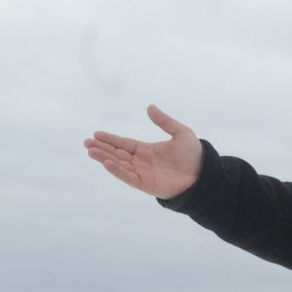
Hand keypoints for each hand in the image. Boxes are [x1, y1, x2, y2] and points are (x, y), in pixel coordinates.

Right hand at [83, 104, 202, 198]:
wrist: (205, 175)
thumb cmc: (195, 156)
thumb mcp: (180, 133)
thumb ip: (164, 121)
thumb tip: (150, 107)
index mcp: (147, 150)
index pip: (124, 144)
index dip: (110, 139)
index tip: (96, 134)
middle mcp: (142, 162)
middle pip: (117, 154)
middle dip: (102, 148)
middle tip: (86, 142)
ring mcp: (143, 174)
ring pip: (119, 165)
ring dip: (104, 158)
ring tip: (90, 150)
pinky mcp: (146, 184)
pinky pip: (128, 177)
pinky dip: (116, 170)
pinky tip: (106, 162)